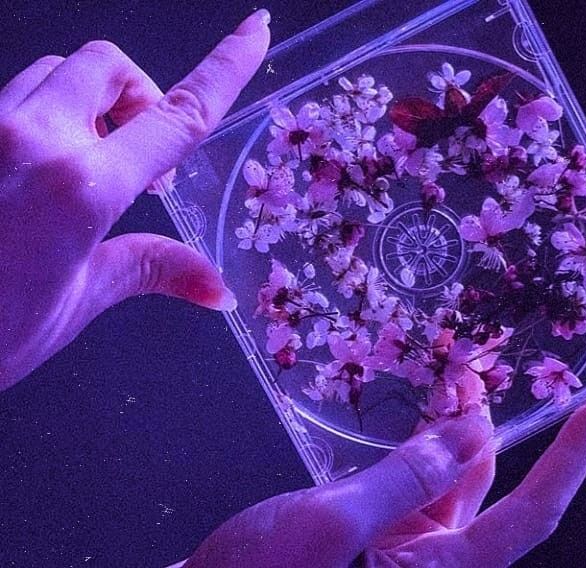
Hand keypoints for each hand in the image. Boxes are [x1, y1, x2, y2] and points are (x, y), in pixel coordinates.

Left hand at [0, 10, 270, 389]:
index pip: (176, 116)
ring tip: (75, 166)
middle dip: (133, 93)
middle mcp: (29, 139)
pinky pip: (2, 96)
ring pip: (49, 71)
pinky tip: (22, 171)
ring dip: (80, 103)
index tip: (255, 32)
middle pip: (106, 62)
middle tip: (131, 151)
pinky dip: (32, 117)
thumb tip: (216, 288)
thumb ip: (149, 269)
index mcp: (82, 189)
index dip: (224, 69)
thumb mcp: (76, 302)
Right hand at [181, 389, 585, 567]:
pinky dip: (422, 443)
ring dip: (453, 428)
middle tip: (487, 365)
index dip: (573, 456)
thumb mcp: (334, 524)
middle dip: (493, 424)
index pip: (531, 512)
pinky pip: (418, 481)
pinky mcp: (380, 532)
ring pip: (452, 479)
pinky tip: (420, 407)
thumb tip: (468, 433)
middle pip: (490, 487)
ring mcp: (406, 548)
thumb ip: (406, 479)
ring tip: (454, 374)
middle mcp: (434, 565)